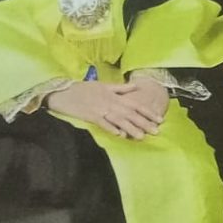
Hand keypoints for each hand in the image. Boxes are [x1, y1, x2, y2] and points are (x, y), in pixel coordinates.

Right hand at [47, 80, 166, 139]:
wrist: (63, 91)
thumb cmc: (83, 89)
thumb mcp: (104, 85)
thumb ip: (121, 88)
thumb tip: (136, 86)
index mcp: (114, 95)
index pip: (135, 104)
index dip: (148, 112)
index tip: (159, 119)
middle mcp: (110, 102)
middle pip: (130, 113)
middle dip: (144, 122)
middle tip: (156, 131)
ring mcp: (100, 109)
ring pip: (118, 119)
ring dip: (130, 128)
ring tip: (141, 137)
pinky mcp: (90, 116)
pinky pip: (102, 123)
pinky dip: (110, 128)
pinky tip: (119, 134)